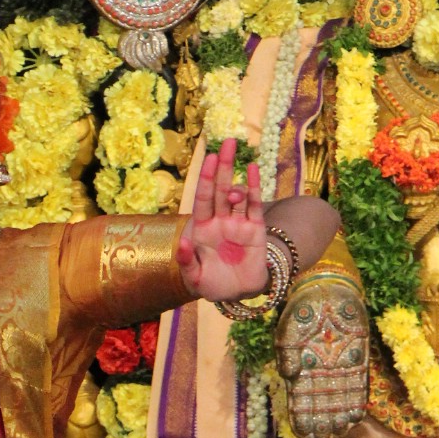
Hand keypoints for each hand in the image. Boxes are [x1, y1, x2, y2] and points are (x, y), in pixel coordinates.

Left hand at [177, 138, 268, 305]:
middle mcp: (220, 221)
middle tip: (227, 142)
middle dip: (222, 166)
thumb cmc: (213, 285)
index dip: (206, 179)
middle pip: (220, 189)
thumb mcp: (194, 277)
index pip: (203, 199)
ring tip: (233, 162)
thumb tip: (183, 241)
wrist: (238, 295)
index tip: (208, 158)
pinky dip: (254, 188)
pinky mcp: (255, 229)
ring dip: (236, 177)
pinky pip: (255, 205)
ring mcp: (238, 223)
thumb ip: (187, 260)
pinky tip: (253, 170)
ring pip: (237, 194)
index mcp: (202, 229)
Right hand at [277, 277, 369, 437]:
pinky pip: (357, 384)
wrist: (326, 289)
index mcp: (301, 369)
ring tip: (341, 432)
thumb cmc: (302, 310)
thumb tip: (289, 376)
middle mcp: (320, 372)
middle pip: (321, 404)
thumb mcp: (288, 333)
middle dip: (323, 422)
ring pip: (339, 398)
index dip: (302, 418)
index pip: (300, 400)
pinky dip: (356, 400)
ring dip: (340, 416)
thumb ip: (287, 356)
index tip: (305, 434)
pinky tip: (356, 416)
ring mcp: (339, 367)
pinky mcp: (358, 358)